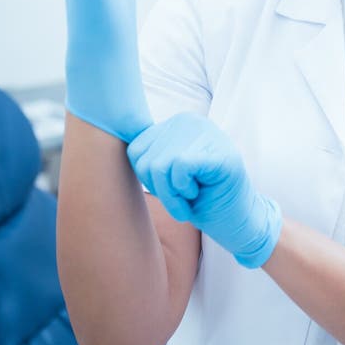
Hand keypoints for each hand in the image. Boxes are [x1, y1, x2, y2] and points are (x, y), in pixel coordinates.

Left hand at [127, 113, 282, 268]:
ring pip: (161, 164)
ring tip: (191, 197)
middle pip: (147, 159)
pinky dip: (183, 192)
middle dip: (160, 189)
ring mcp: (211, 136)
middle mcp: (194, 122)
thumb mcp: (167, 174)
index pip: (136, 148)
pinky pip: (180, 168)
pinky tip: (199, 194)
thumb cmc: (201, 200)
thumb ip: (149, 155)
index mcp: (179, 123)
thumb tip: (106, 141)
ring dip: (172, 195)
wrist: (238, 223)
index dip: (147, 178)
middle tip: (183, 196)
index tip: (171, 188)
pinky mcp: (222, 155)